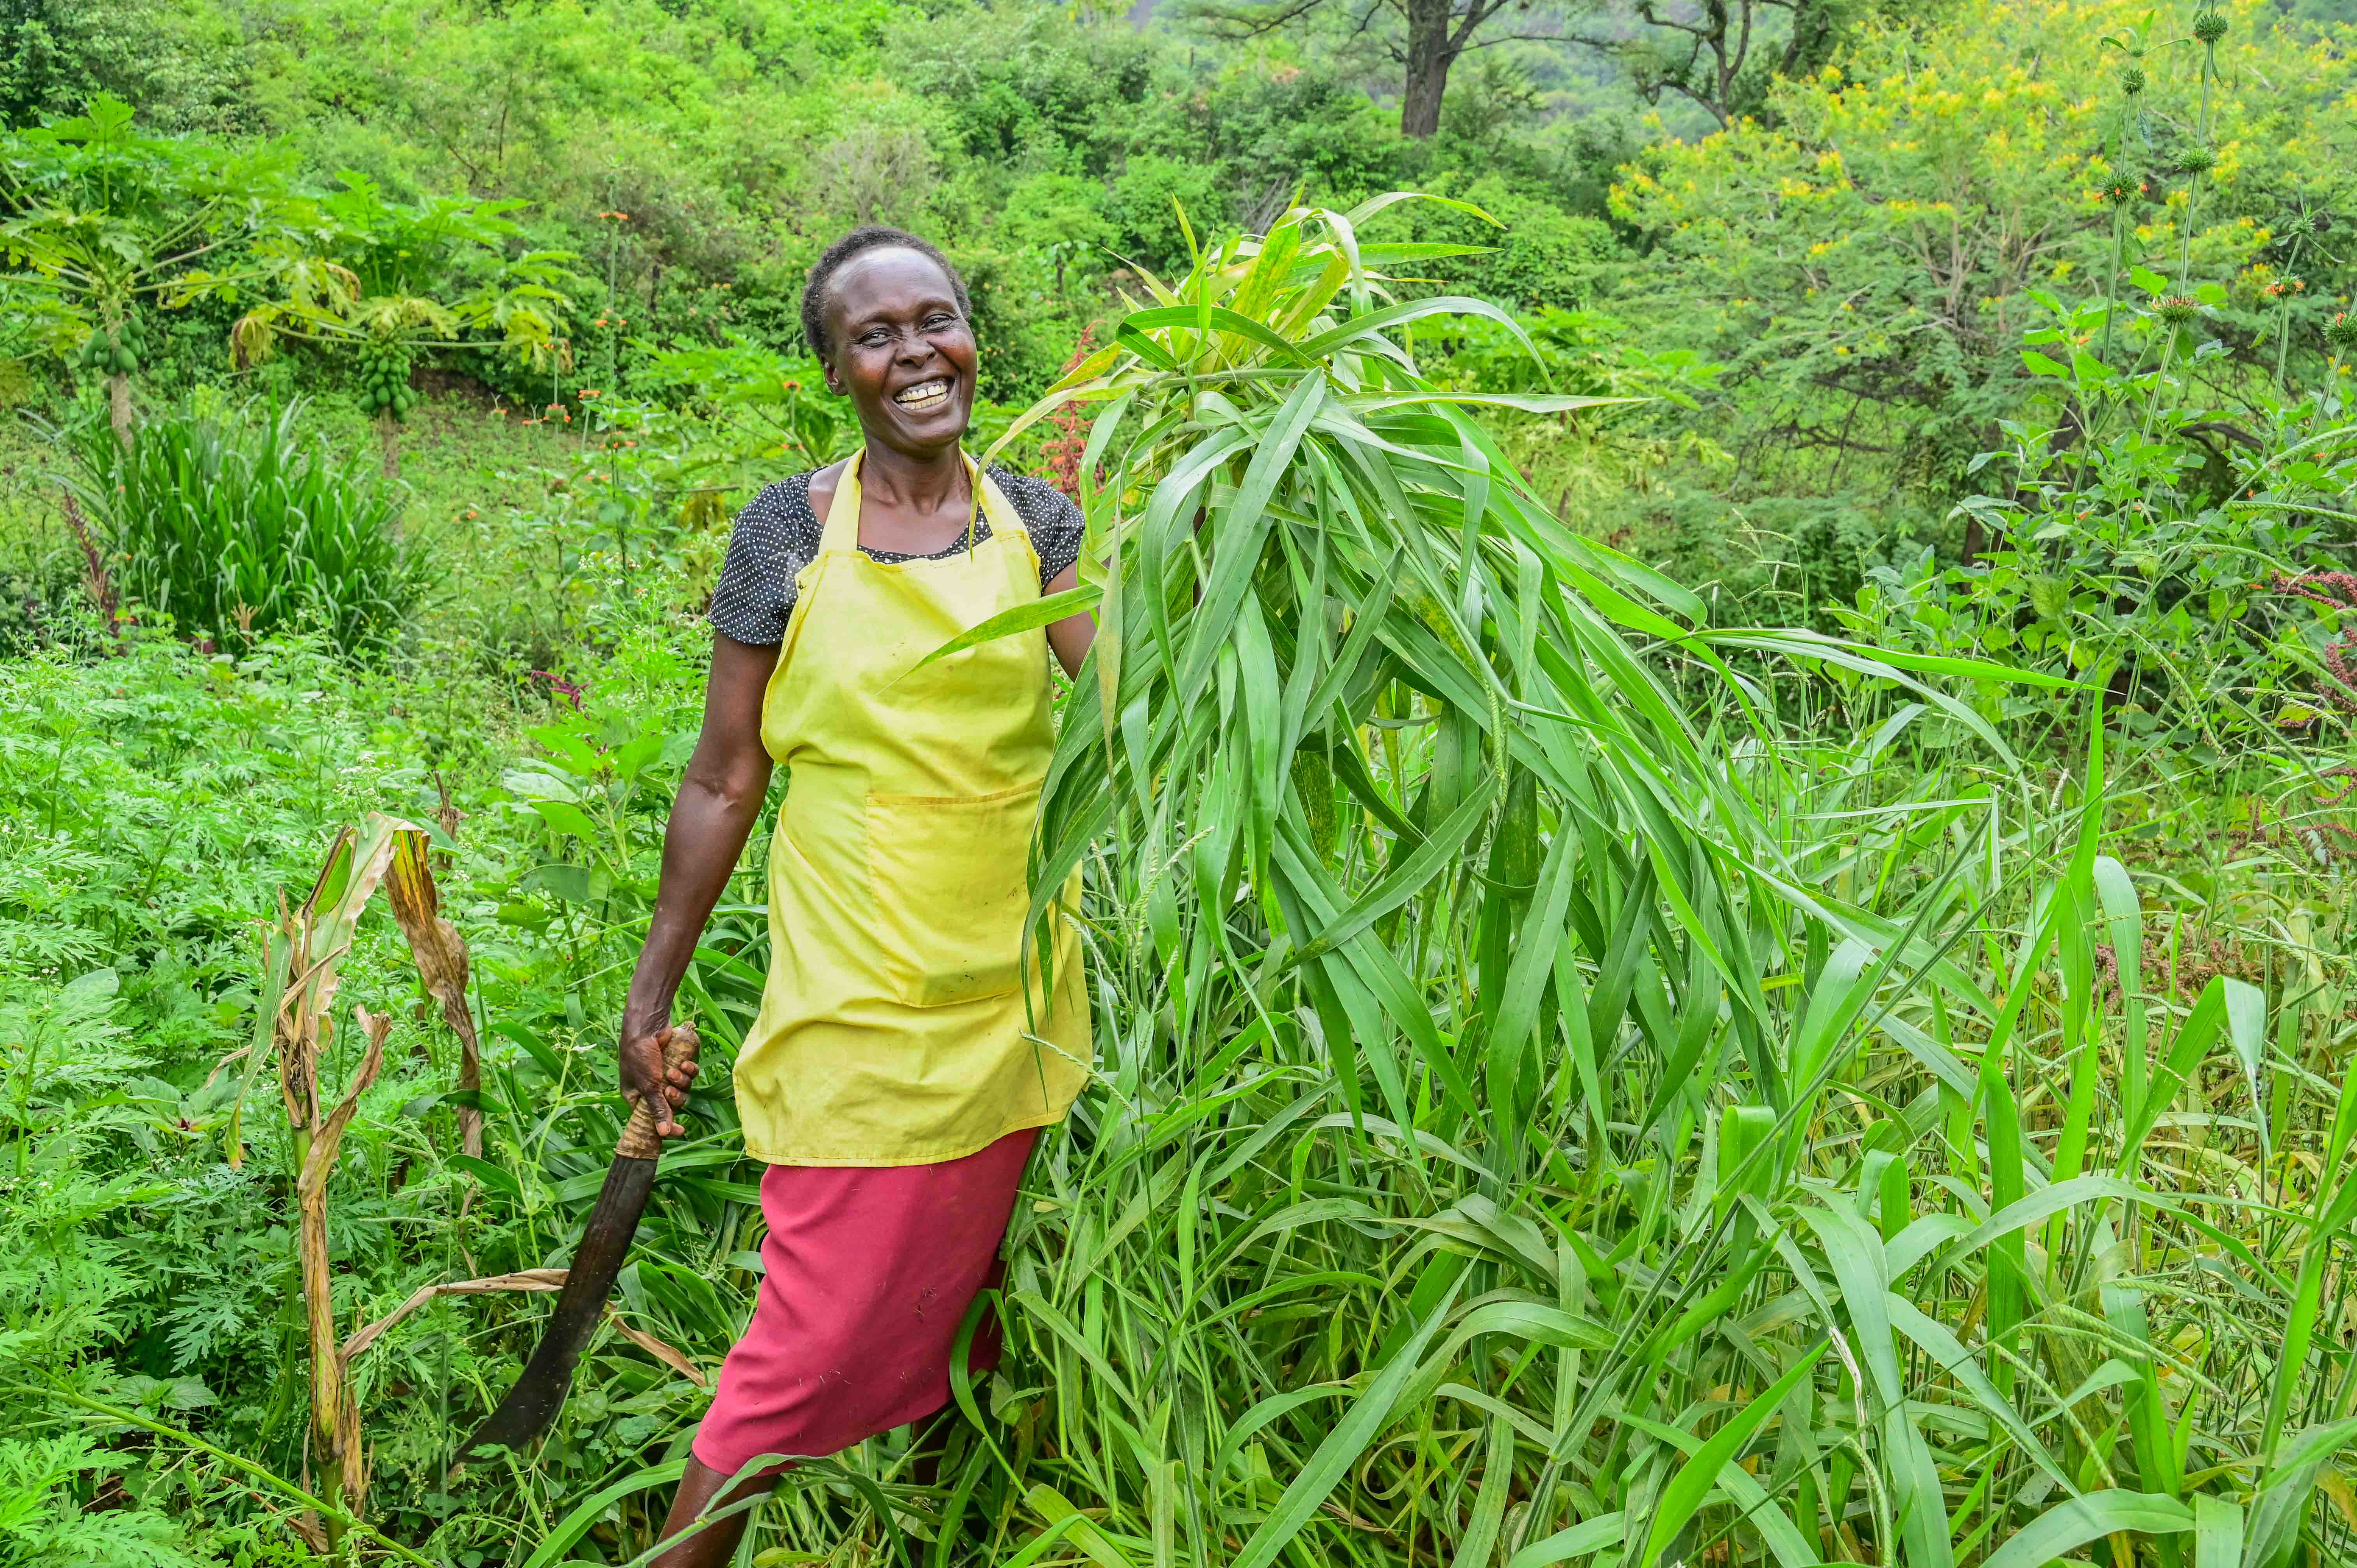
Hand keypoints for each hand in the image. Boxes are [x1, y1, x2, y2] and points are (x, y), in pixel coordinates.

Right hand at [618, 1024, 698, 1139]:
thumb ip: (657, 1109)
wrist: (647, 1026)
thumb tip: (663, 1133)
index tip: (680, 1131)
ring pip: (683, 1088)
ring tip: (675, 1071)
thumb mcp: (648, 1086)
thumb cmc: (640, 1056)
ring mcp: (665, 1074)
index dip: (667, 1124)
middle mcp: (651, 1086)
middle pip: (672, 1103)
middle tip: (670, 1089)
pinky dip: (689, 1070)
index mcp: (637, 1096)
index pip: (653, 1117)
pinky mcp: (678, 1062)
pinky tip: (686, 1063)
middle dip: (675, 1097)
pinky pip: (689, 1073)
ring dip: (681, 1081)